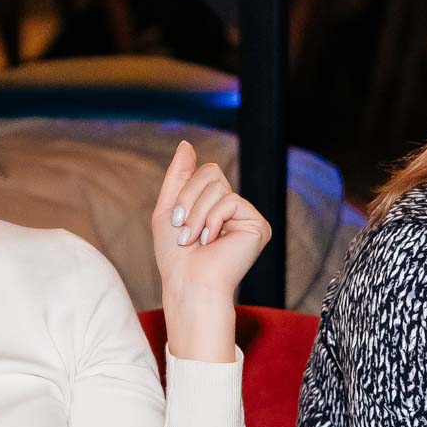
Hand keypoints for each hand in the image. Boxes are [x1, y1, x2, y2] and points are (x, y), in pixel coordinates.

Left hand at [150, 141, 271, 301]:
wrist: (187, 282)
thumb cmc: (175, 255)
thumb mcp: (168, 208)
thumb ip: (179, 175)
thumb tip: (187, 143)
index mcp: (215, 204)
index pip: (204, 171)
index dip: (185, 190)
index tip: (175, 221)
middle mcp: (234, 208)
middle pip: (211, 172)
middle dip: (189, 200)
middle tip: (184, 232)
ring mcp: (247, 216)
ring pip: (219, 187)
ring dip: (198, 214)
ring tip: (195, 240)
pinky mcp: (258, 225)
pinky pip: (231, 200)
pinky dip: (214, 220)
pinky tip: (213, 241)